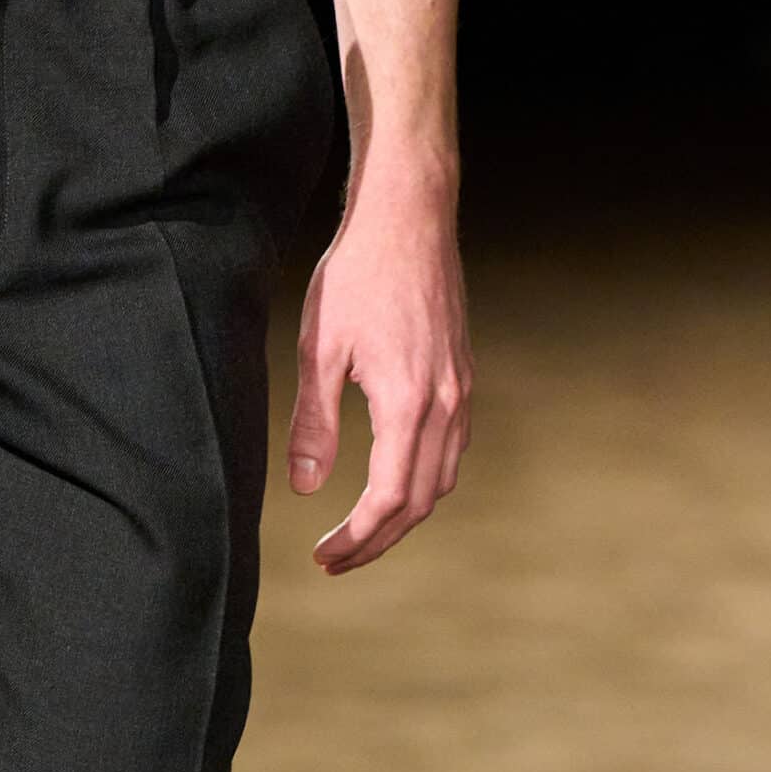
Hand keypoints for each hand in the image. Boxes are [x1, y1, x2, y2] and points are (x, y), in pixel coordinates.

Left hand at [287, 0, 471, 575]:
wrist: (411, 212)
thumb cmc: (359, 273)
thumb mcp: (320, 349)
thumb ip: (315, 425)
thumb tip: (308, 489)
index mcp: (410, 403)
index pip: (389, 500)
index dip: (357, 539)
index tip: (324, 558)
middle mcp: (448, 403)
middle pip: (422, 501)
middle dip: (380, 540)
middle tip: (335, 560)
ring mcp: (462, 389)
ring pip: (443, 478)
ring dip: (405, 514)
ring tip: (361, 531)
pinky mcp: (462, 373)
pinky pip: (452, 448)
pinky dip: (424, 478)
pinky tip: (393, 480)